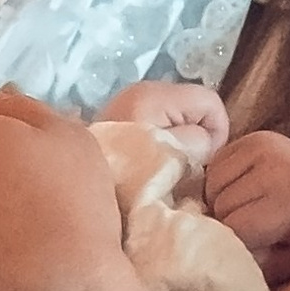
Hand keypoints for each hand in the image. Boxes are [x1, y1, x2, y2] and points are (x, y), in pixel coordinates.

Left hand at [97, 78, 230, 163]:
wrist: (72, 197)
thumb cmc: (128, 175)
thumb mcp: (174, 156)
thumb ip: (199, 141)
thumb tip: (204, 142)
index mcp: (154, 95)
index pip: (210, 102)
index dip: (217, 134)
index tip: (203, 165)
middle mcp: (138, 93)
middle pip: (192, 112)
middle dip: (196, 142)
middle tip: (183, 173)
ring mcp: (124, 110)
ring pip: (173, 125)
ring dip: (175, 150)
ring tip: (163, 176)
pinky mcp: (115, 128)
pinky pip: (153, 133)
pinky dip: (156, 152)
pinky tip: (146, 173)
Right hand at [205, 129, 289, 281]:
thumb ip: (253, 262)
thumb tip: (217, 253)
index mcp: (284, 200)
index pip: (228, 226)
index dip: (233, 241)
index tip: (245, 247)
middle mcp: (271, 165)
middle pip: (218, 203)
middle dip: (226, 220)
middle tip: (248, 229)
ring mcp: (262, 145)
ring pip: (212, 182)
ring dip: (219, 198)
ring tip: (244, 208)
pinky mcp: (254, 136)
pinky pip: (216, 163)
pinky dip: (221, 180)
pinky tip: (242, 190)